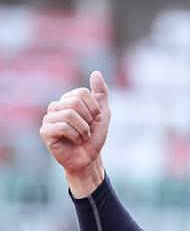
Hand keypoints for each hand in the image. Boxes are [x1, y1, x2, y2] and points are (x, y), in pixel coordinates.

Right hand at [39, 71, 110, 196]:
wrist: (89, 158)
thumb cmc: (94, 137)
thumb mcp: (103, 114)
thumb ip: (100, 94)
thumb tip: (95, 72)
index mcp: (68, 100)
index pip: (82, 93)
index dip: (94, 108)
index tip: (95, 120)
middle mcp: (56, 106)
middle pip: (75, 102)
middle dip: (88, 119)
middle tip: (88, 129)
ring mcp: (48, 118)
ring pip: (69, 114)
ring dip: (83, 129)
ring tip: (83, 136)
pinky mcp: (45, 132)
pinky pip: (61, 126)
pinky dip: (75, 135)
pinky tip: (75, 141)